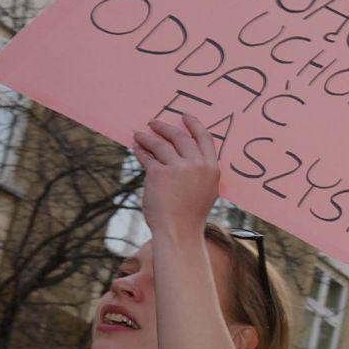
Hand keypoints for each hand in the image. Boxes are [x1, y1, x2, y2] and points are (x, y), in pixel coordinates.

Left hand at [132, 110, 222, 234]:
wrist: (179, 232)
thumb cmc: (190, 215)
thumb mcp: (204, 190)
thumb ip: (198, 171)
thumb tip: (178, 152)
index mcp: (212, 169)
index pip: (205, 138)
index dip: (194, 124)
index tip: (184, 116)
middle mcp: (197, 165)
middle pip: (180, 137)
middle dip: (165, 127)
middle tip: (154, 123)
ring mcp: (178, 169)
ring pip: (160, 145)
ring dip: (148, 137)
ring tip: (139, 134)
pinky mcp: (159, 174)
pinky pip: (148, 157)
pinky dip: (140, 151)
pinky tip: (136, 147)